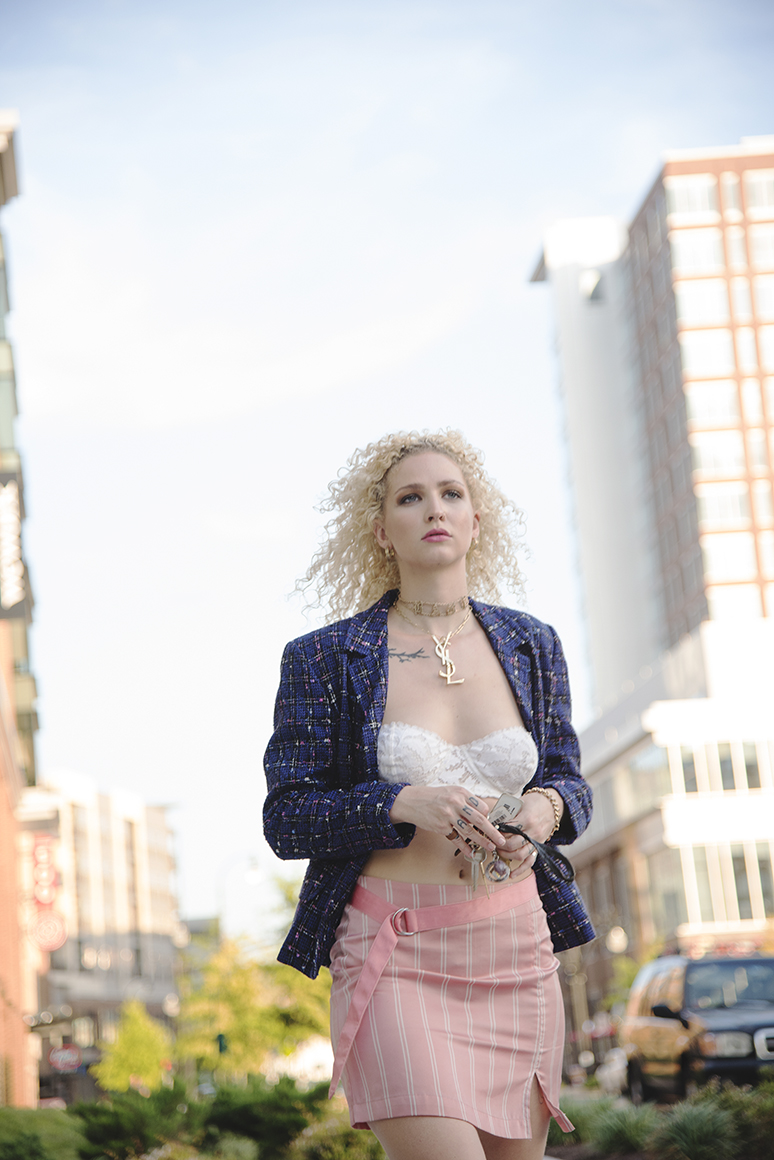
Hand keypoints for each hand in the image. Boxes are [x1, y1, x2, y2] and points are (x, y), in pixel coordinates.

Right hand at [390, 785, 505, 852]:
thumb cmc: (433, 796)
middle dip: (492, 832)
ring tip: (490, 847)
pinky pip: (456, 839)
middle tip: (500, 840)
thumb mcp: (452, 792)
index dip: (489, 817)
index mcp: (461, 793)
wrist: (412, 801)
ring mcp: (448, 816)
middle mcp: (455, 804)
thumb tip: (483, 814)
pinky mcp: (441, 827)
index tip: (493, 824)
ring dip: (481, 841)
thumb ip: (467, 801)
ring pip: (469, 831)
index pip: (482, 807)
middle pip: (479, 820)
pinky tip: (471, 852)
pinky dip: (464, 847)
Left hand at [497, 791, 559, 873]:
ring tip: (498, 850)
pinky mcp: (538, 846)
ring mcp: (537, 841)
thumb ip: (507, 813)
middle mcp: (533, 832)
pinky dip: (521, 869)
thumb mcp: (520, 803)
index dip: (496, 831)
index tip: (488, 830)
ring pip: (519, 855)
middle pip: (512, 844)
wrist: (552, 806)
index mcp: (527, 819)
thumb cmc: (534, 802)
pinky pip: (530, 861)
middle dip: (498, 844)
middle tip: (491, 841)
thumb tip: (491, 821)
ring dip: (506, 855)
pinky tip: (512, 874)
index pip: (507, 830)